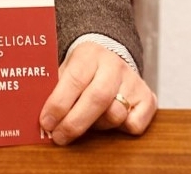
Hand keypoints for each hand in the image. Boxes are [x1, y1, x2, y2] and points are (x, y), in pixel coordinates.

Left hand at [39, 42, 156, 144]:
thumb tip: (42, 118)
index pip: (74, 80)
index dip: (58, 105)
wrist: (110, 56)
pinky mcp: (148, 97)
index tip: (46, 123)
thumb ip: (55, 88)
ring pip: (115, 114)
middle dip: (75, 123)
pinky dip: (121, 128)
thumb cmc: (82, 70)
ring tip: (86, 122)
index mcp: (89, 54)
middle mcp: (114, 65)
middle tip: (59, 137)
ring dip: (97, 125)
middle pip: (97, 98)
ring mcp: (133, 80)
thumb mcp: (65, 69)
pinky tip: (109, 120)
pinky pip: (135, 124)